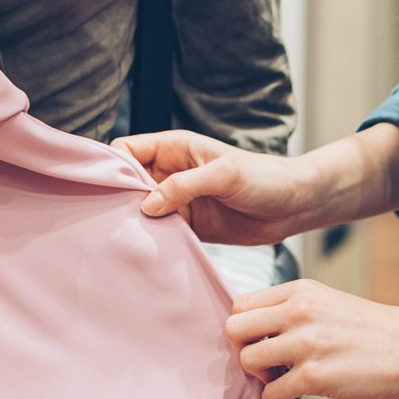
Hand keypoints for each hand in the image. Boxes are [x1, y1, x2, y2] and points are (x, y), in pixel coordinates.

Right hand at [111, 130, 324, 245]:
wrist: (294, 206)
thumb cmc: (264, 178)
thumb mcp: (224, 174)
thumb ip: (184, 186)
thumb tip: (146, 205)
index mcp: (175, 147)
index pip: (129, 149)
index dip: (114, 164)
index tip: (105, 189)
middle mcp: (171, 172)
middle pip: (130, 182)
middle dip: (118, 198)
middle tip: (107, 220)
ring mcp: (179, 200)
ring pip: (142, 209)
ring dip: (134, 222)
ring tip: (123, 239)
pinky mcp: (189, 226)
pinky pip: (162, 232)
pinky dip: (153, 240)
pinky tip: (146, 251)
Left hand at [226, 279, 398, 398]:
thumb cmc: (373, 328)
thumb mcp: (327, 300)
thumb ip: (291, 308)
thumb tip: (255, 329)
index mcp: (300, 290)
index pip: (240, 304)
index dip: (244, 327)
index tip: (259, 340)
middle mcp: (298, 311)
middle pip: (233, 329)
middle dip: (242, 349)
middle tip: (264, 360)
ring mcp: (306, 344)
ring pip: (247, 360)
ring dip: (259, 376)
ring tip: (282, 377)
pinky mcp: (316, 376)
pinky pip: (270, 392)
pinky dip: (278, 398)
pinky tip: (297, 392)